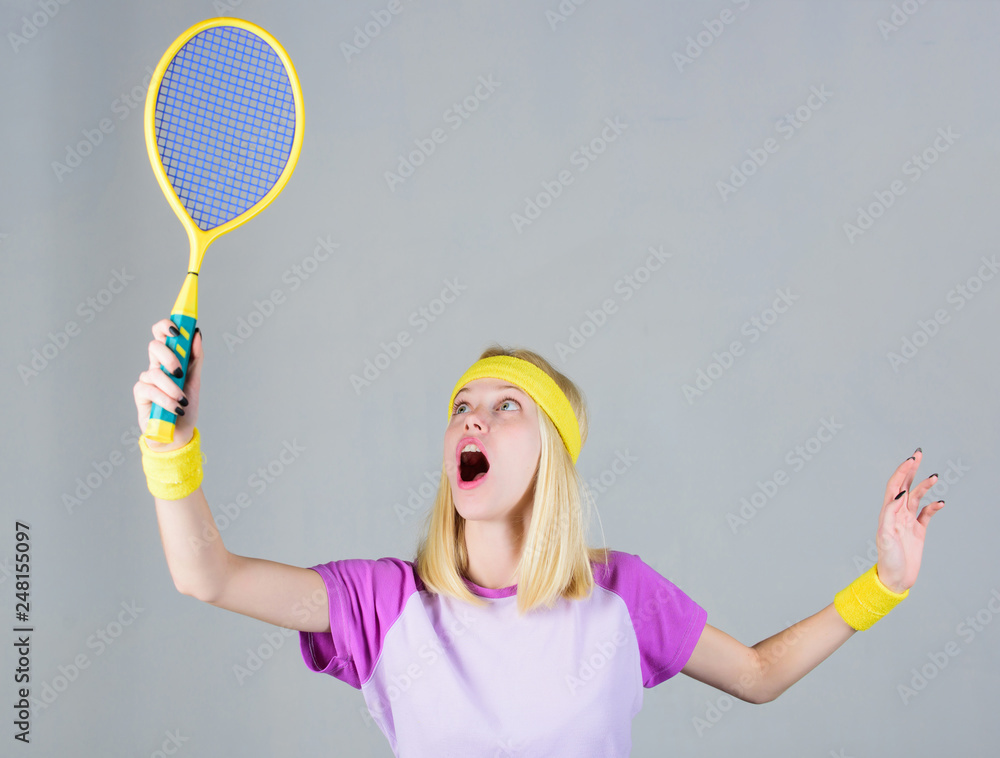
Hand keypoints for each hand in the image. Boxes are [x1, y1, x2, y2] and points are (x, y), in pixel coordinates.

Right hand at [132, 319, 202, 451]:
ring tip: (182, 401)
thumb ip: (195, 358)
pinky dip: (166, 399)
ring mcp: (147, 380)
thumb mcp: (195, 381)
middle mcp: (156, 366)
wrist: (178, 433)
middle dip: (169, 357)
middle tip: (180, 372)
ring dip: (172, 388)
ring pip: (155, 372)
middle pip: (154, 346)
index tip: (177, 331)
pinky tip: (176, 408)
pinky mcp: (140, 394)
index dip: (165, 326)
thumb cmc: (185, 406)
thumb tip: (196, 334)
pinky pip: (150, 389)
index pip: (161, 334)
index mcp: (169, 359)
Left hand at [875, 449, 944, 592]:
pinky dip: (934, 507)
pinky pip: (926, 515)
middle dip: (910, 470)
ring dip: (925, 486)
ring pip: (917, 498)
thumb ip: (891, 513)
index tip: (912, 460)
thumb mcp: (885, 535)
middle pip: (905, 486)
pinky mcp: (918, 532)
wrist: (895, 579)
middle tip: (918, 454)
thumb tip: (901, 494)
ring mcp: (908, 522)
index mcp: (888, 512)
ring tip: (935, 477)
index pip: (895, 486)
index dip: (902, 472)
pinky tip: (941, 503)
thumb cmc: (887, 559)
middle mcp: (897, 514)